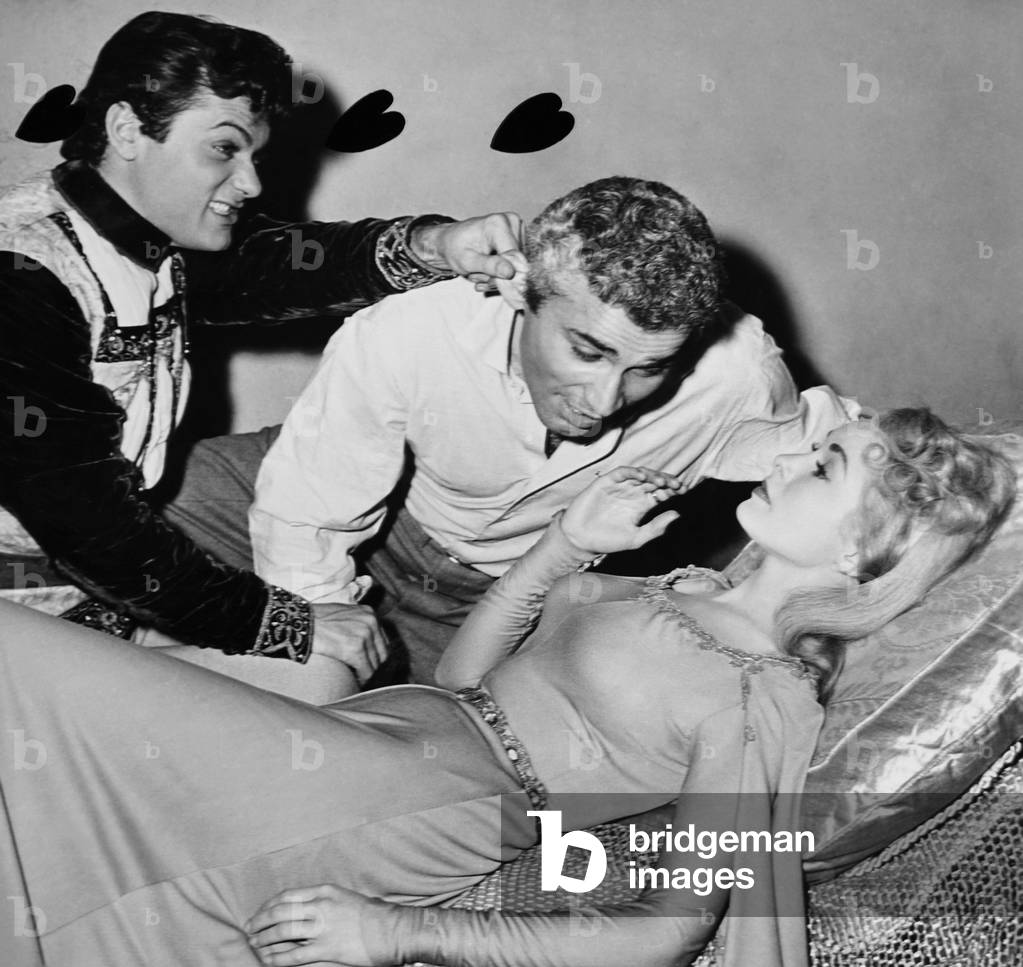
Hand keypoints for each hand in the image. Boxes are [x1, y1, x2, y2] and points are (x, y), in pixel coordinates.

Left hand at [246, 884, 376, 965]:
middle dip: (260, 922)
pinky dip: (277, 958)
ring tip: (255, 945)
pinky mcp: (326, 950)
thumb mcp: (345, 897)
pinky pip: (293, 955)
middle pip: (280, 912)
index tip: (259, 913)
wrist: (393, 930)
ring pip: (282, 932)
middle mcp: (321, 906)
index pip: (287, 896)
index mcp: (325, 891)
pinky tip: (268, 960)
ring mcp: (323, 928)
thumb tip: (300, 909)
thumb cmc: (372, 915)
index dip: (268, 905)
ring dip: (264, 940)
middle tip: (249, 929)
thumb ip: (322, 901)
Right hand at [310, 603, 387, 686]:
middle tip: (363, 677)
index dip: (375, 657)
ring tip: (357, 681)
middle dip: (374, 667)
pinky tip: (354, 683)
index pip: (382, 642)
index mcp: (369, 613)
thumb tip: (364, 645)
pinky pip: (366, 670)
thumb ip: (356, 626)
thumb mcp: (341, 616)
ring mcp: (364, 634)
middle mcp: (371, 621)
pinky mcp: (355, 648)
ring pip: (375, 664)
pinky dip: (361, 679)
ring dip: (367, 675)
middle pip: (382, 653)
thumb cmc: (314, 621)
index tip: (368, 666)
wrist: (298, 622)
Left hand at [410, 213, 522, 283]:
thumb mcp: (468, 261)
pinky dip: (501, 272)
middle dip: (497, 276)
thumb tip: (511, 272)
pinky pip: (516, 264)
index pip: (513, 258)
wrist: (450, 242)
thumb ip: (490, 266)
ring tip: (480, 270)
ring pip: (516, 266)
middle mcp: (511, 222)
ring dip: (498, 276)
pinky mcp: (520, 238)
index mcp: (498, 224)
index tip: (487, 280)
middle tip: (478, 274)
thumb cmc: (454, 249)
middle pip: (515, 262)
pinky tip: (487, 269)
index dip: (503, 276)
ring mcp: (517, 229)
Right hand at [560, 466, 681, 555]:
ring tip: (662, 482)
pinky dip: (632, 472)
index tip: (683, 491)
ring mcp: (619, 487)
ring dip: (651, 476)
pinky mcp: (605, 483)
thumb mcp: (636, 538)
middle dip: (666, 481)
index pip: (660, 492)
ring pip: (639, 475)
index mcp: (641, 506)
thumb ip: (656, 528)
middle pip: (653, 481)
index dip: (672, 490)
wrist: (580, 540)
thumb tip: (677, 515)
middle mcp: (631, 494)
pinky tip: (642, 476)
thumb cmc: (607, 541)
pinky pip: (621, 473)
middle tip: (676, 485)